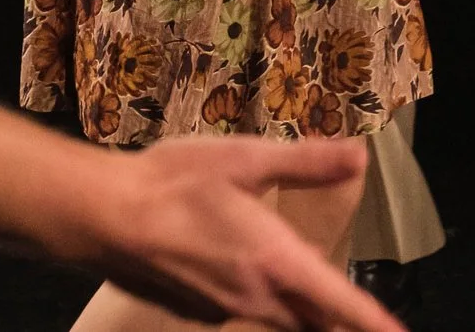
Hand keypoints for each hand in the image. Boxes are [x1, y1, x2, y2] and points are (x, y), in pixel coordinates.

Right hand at [94, 136, 405, 330]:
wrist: (101, 217)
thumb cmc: (174, 183)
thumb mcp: (244, 158)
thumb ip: (305, 163)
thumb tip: (360, 159)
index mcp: (276, 262)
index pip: (341, 306)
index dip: (373, 323)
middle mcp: (256, 298)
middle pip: (312, 322)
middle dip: (338, 319)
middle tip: (359, 313)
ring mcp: (222, 310)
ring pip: (277, 319)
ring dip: (300, 311)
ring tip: (313, 295)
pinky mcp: (194, 310)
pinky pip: (242, 312)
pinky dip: (260, 301)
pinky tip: (242, 270)